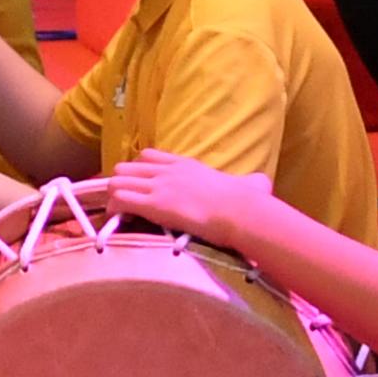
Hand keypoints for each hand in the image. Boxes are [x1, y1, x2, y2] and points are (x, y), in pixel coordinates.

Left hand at [106, 150, 276, 248]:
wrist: (240, 211)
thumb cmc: (246, 201)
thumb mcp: (246, 183)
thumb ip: (250, 181)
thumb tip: (264, 184)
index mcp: (185, 164)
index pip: (147, 155)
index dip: (138, 170)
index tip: (140, 186)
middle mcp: (167, 171)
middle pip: (125, 166)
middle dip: (121, 184)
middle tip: (126, 203)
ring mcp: (158, 186)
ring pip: (116, 181)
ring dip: (113, 197)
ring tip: (119, 214)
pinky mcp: (153, 204)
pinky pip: (119, 199)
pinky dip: (114, 209)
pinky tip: (120, 221)